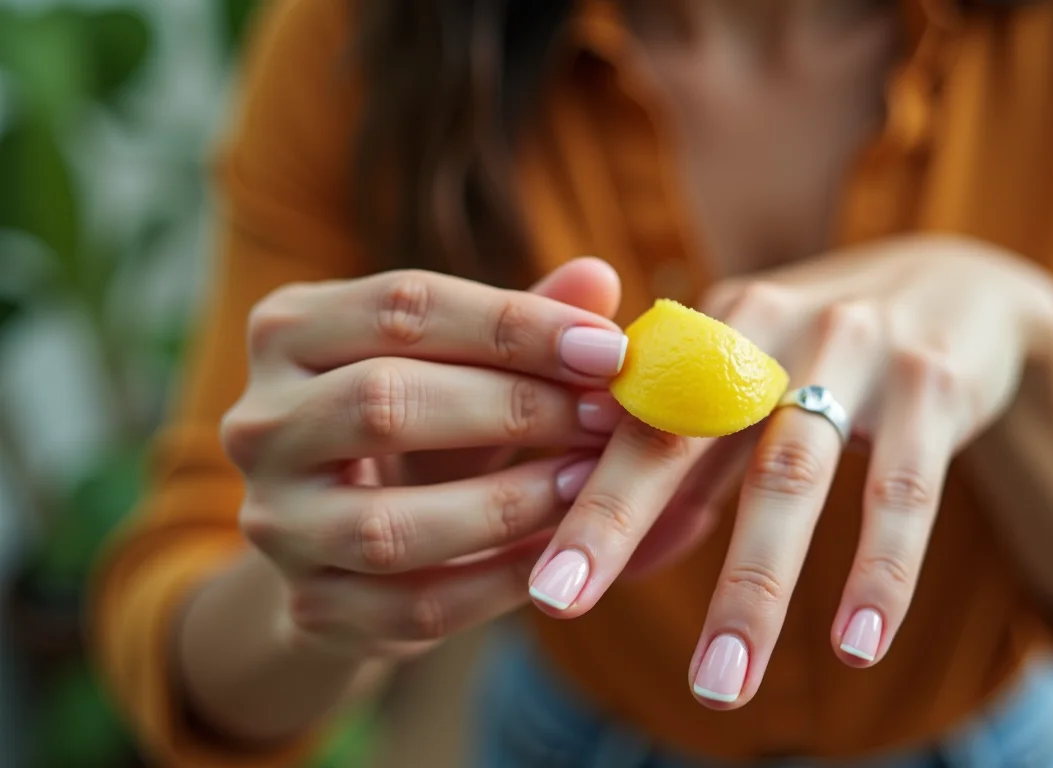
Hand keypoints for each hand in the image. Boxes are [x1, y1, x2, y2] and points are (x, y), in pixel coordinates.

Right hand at [220, 258, 631, 658]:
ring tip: (593, 484)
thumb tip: (600, 276)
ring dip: (511, 504)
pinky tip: (563, 553)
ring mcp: (275, 522)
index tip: (610, 350)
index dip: (515, 325)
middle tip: (607, 416)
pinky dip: (500, 582)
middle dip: (516, 407)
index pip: (403, 306)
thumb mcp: (459, 364)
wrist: (343, 544)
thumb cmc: (418, 425)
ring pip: (390, 524)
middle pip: (384, 401)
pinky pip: (415, 606)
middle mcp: (259, 423)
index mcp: (290, 331)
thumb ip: (522, 323)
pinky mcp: (311, 607)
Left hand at [528, 236, 1052, 706]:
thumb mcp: (749, 392)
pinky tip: (858, 644)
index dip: (584, 499)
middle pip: (685, 434)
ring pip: (791, 473)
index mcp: (709, 330)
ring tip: (721, 686)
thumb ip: (689, 470)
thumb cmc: (827, 357)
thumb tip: (622, 567)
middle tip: (561, 608)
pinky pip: (904, 489)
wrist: (962, 283)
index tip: (541, 587)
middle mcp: (769, 328)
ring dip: (753, 587)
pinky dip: (882, 570)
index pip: (630, 419)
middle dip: (618, 522)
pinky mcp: (933, 382)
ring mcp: (855, 347)